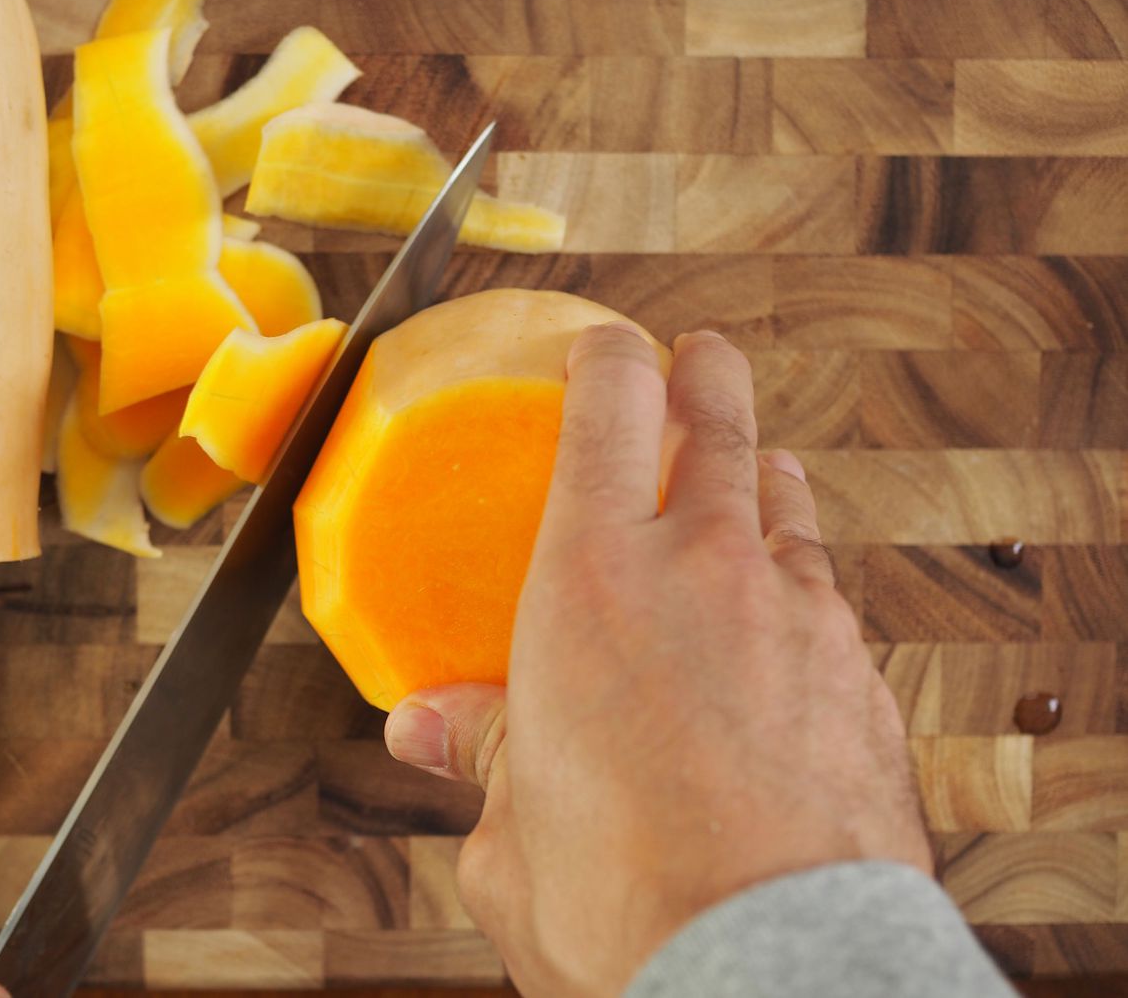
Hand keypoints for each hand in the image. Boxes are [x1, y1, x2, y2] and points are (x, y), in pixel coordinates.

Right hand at [384, 327, 930, 996]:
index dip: (607, 358)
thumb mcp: (508, 831)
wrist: (769, 966)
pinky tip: (786, 619)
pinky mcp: (860, 680)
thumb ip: (479, 757)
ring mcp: (798, 618)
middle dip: (704, 378)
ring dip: (764, 478)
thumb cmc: (624, 900)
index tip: (602, 348)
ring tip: (755, 473)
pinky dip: (800, 586)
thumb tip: (425, 729)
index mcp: (593, 580)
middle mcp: (706, 570)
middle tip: (699, 357)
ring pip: (787, 506)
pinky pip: (827, 598)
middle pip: (720, 425)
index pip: (610, 411)